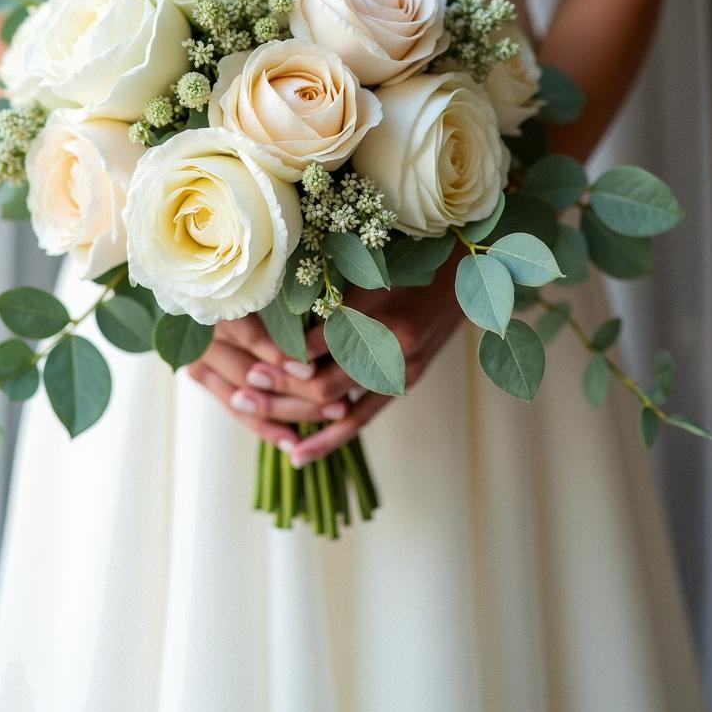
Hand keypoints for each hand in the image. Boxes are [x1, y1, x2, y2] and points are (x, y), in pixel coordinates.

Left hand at [188, 249, 461, 461]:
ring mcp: (402, 372)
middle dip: (279, 392)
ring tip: (254, 419)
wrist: (468, 271)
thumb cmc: (410, 256)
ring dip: (295, 417)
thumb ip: (328, 291)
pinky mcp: (406, 383)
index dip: (283, 360)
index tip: (251, 363)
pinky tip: (298, 454)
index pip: (320, 349)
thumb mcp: (367, 265)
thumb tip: (275, 320)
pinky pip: (362, 419)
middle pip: (324, 384)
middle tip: (243, 392)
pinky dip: (329, 439)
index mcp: (382, 314)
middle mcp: (393, 350)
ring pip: (338, 409)